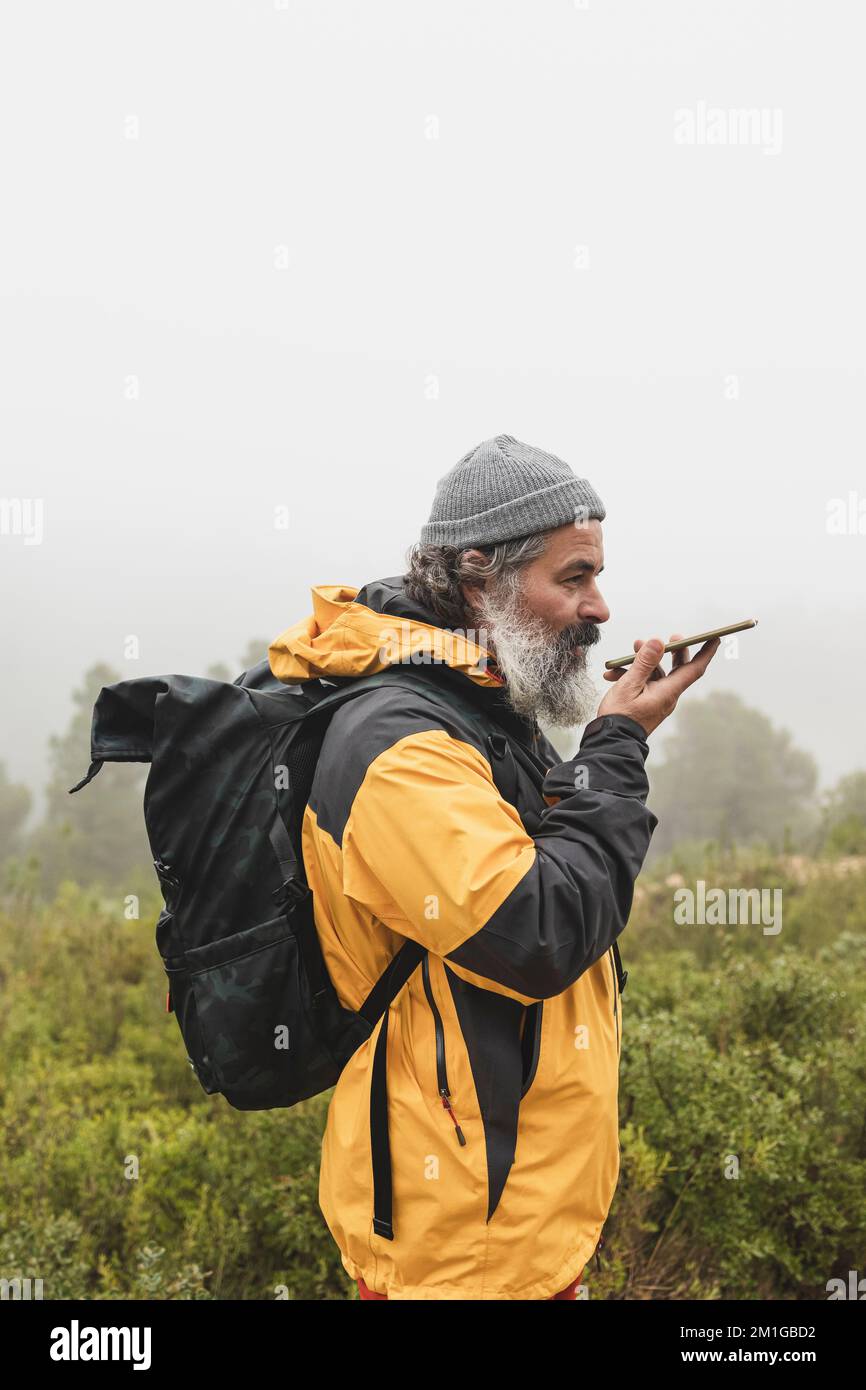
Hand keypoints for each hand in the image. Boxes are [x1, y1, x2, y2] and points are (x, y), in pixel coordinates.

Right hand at [597, 632, 719, 735]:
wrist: (611, 742)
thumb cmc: (620, 716)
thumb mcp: (630, 685)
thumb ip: (644, 662)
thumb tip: (658, 642)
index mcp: (668, 692)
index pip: (694, 669)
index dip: (706, 652)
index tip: (715, 638)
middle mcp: (667, 696)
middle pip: (679, 668)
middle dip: (674, 650)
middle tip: (672, 636)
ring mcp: (658, 700)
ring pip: (657, 673)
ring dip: (645, 660)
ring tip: (632, 648)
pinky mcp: (648, 703)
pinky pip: (646, 683)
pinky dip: (633, 674)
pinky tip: (613, 674)